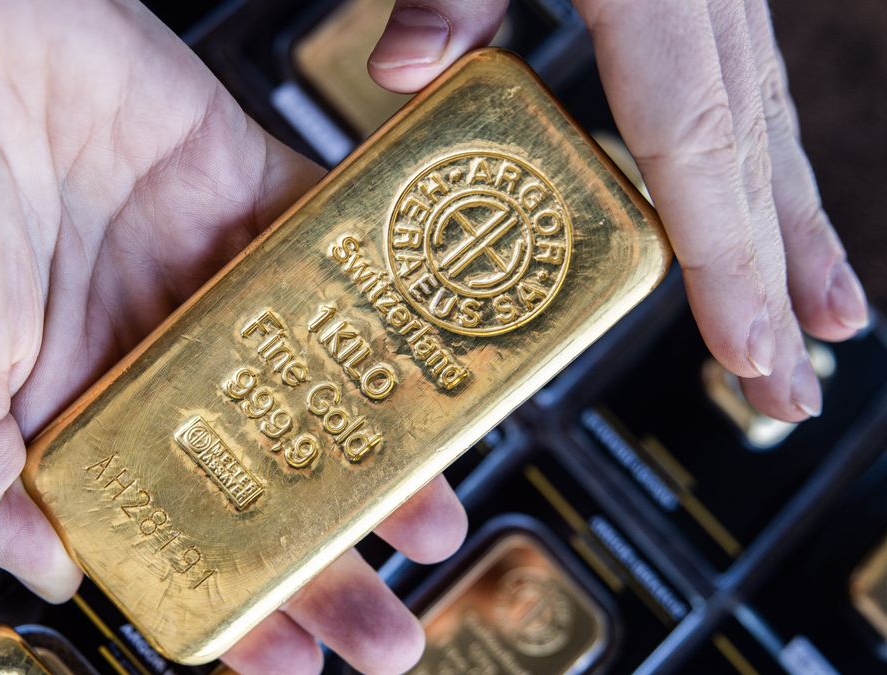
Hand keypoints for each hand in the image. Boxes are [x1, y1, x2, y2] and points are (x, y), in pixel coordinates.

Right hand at [0, 1, 465, 671]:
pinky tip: (435, 358)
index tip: (293, 659)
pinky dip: (387, 293)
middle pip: (265, 470)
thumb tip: (54, 577)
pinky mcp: (240, 182)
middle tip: (392, 621)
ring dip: (382, 447)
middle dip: (331, 551)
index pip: (175, 528)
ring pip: (316, 376)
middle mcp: (149, 348)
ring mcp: (203, 271)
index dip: (235, 599)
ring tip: (434, 514)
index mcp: (73, 408)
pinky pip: (329, 241)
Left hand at [370, 0, 869, 420]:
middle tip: (791, 387)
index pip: (695, 142)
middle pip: (753, 154)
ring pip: (770, 124)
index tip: (750, 352)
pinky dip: (765, 158)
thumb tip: (404, 71)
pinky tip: (776, 200)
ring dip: (799, 230)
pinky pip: (748, 81)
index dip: (727, 258)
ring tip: (831, 321)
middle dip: (776, 280)